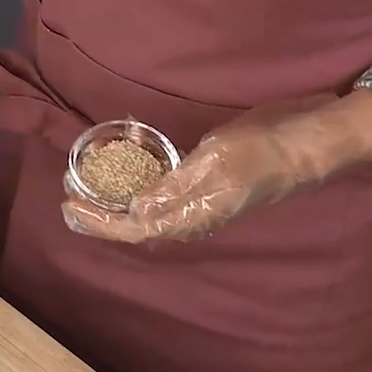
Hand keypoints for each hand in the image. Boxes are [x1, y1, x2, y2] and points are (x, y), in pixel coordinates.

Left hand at [62, 94, 370, 242]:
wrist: (305, 143)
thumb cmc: (261, 150)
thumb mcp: (214, 162)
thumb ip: (174, 188)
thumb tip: (137, 209)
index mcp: (191, 217)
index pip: (133, 228)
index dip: (98, 222)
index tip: (68, 207)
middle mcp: (189, 215)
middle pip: (134, 223)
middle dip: (99, 212)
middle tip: (67, 192)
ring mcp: (196, 201)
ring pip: (145, 209)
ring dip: (113, 199)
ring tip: (83, 184)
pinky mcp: (202, 183)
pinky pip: (160, 193)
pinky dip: (134, 186)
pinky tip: (120, 174)